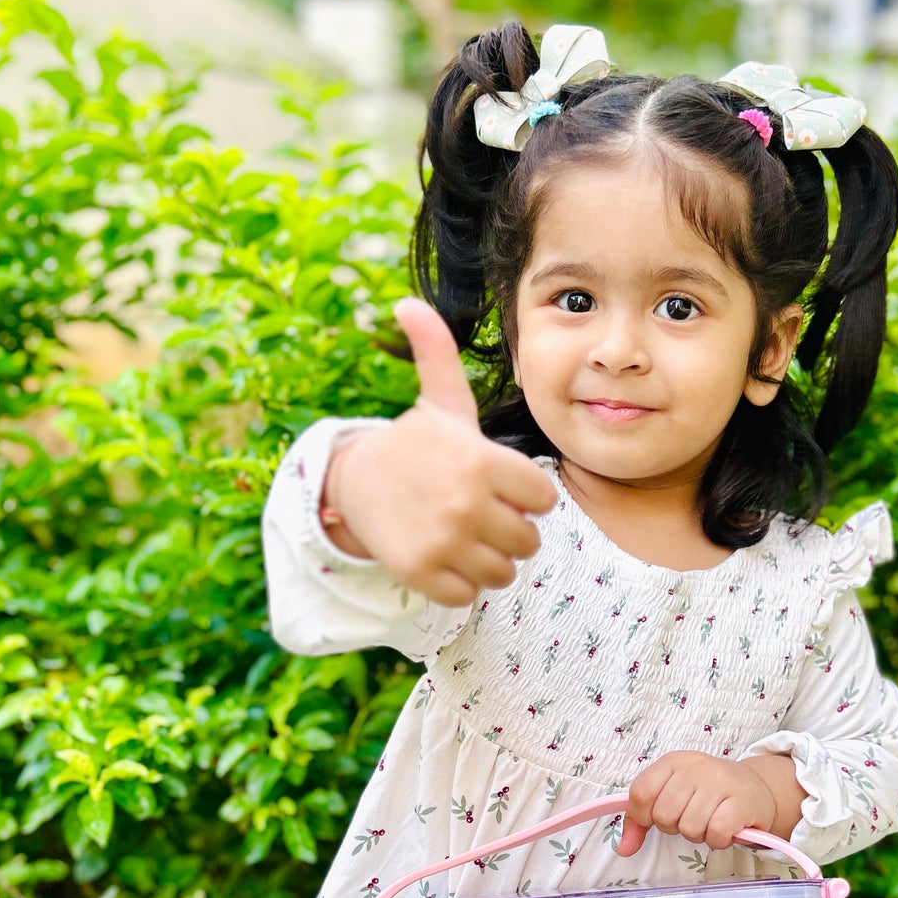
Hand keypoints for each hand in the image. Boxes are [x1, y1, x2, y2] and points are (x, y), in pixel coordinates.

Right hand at [322, 298, 555, 606]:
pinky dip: (459, 584)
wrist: (353, 485)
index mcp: (483, 461)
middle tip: (479, 516)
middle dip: (509, 533)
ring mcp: (444, 541)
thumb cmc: (414, 445)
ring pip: (503, 574)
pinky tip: (443, 558)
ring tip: (463, 538)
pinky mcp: (423, 573)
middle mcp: (467, 503)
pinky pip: (469, 596)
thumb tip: (408, 302)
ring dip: (488, 561)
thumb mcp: (440, 403)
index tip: (500, 488)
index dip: (526, 498)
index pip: (544, 501)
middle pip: (529, 542)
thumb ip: (441, 355)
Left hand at [617, 750, 788, 857]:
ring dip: (699, 835)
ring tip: (711, 822)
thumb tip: (623, 848)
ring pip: (689, 827)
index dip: (643, 816)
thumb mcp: (672, 796)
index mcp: (674, 762)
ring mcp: (721, 781)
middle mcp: (696, 766)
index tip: (657, 819)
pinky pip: (715, 833)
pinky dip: (718, 840)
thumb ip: (642, 820)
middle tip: (693, 818)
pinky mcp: (742, 801)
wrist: (756, 789)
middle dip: (675, 827)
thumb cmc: (709, 795)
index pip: (641, 793)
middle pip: (664, 815)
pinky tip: (726, 829)